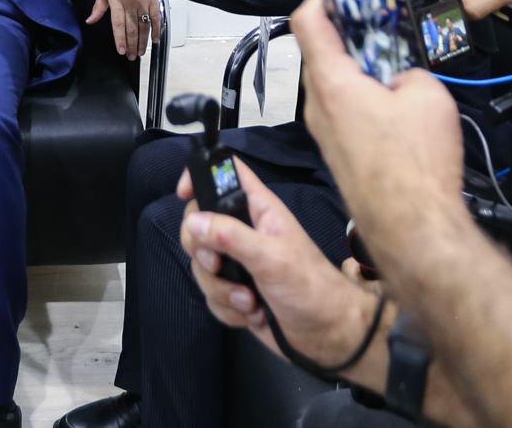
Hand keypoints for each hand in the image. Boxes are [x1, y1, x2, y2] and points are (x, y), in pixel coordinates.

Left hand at [87, 0, 160, 56]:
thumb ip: (98, 7)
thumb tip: (89, 21)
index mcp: (117, 2)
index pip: (118, 24)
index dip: (120, 39)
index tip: (121, 51)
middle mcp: (131, 5)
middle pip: (132, 29)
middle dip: (131, 45)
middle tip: (131, 57)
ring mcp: (144, 4)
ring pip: (144, 27)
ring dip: (142, 41)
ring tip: (140, 53)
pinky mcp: (154, 2)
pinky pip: (156, 18)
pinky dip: (156, 30)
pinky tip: (155, 40)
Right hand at [178, 158, 386, 368]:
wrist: (327, 336)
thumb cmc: (310, 287)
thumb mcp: (272, 258)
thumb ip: (231, 237)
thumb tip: (193, 222)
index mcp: (259, 211)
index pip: (226, 174)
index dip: (201, 175)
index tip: (183, 194)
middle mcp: (245, 232)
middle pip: (199, 225)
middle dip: (204, 252)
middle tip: (219, 265)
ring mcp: (238, 263)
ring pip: (202, 266)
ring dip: (222, 289)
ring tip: (250, 300)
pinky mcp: (235, 292)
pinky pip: (211, 295)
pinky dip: (228, 309)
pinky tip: (253, 313)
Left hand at [290, 0, 470, 264]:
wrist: (413, 227)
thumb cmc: (415, 169)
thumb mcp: (428, 94)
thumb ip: (408, 69)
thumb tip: (401, 74)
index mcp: (332, 84)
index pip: (307, 22)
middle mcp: (317, 107)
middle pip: (321, 53)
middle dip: (349, 34)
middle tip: (378, 24)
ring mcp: (324, 132)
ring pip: (333, 84)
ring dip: (358, 69)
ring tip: (393, 66)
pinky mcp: (337, 152)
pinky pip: (342, 111)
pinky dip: (361, 97)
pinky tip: (393, 104)